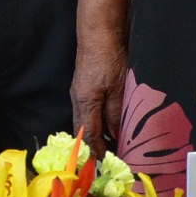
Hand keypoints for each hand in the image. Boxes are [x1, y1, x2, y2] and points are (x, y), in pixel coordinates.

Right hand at [70, 27, 129, 154]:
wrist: (98, 33)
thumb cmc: (109, 59)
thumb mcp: (117, 88)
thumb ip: (115, 113)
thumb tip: (115, 135)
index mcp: (85, 103)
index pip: (89, 135)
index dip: (97, 150)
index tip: (106, 162)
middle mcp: (78, 101)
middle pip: (83, 130)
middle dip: (93, 146)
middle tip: (107, 158)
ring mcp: (78, 94)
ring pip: (84, 121)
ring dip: (94, 134)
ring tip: (109, 145)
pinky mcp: (82, 87)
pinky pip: (86, 111)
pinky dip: (94, 122)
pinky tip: (106, 125)